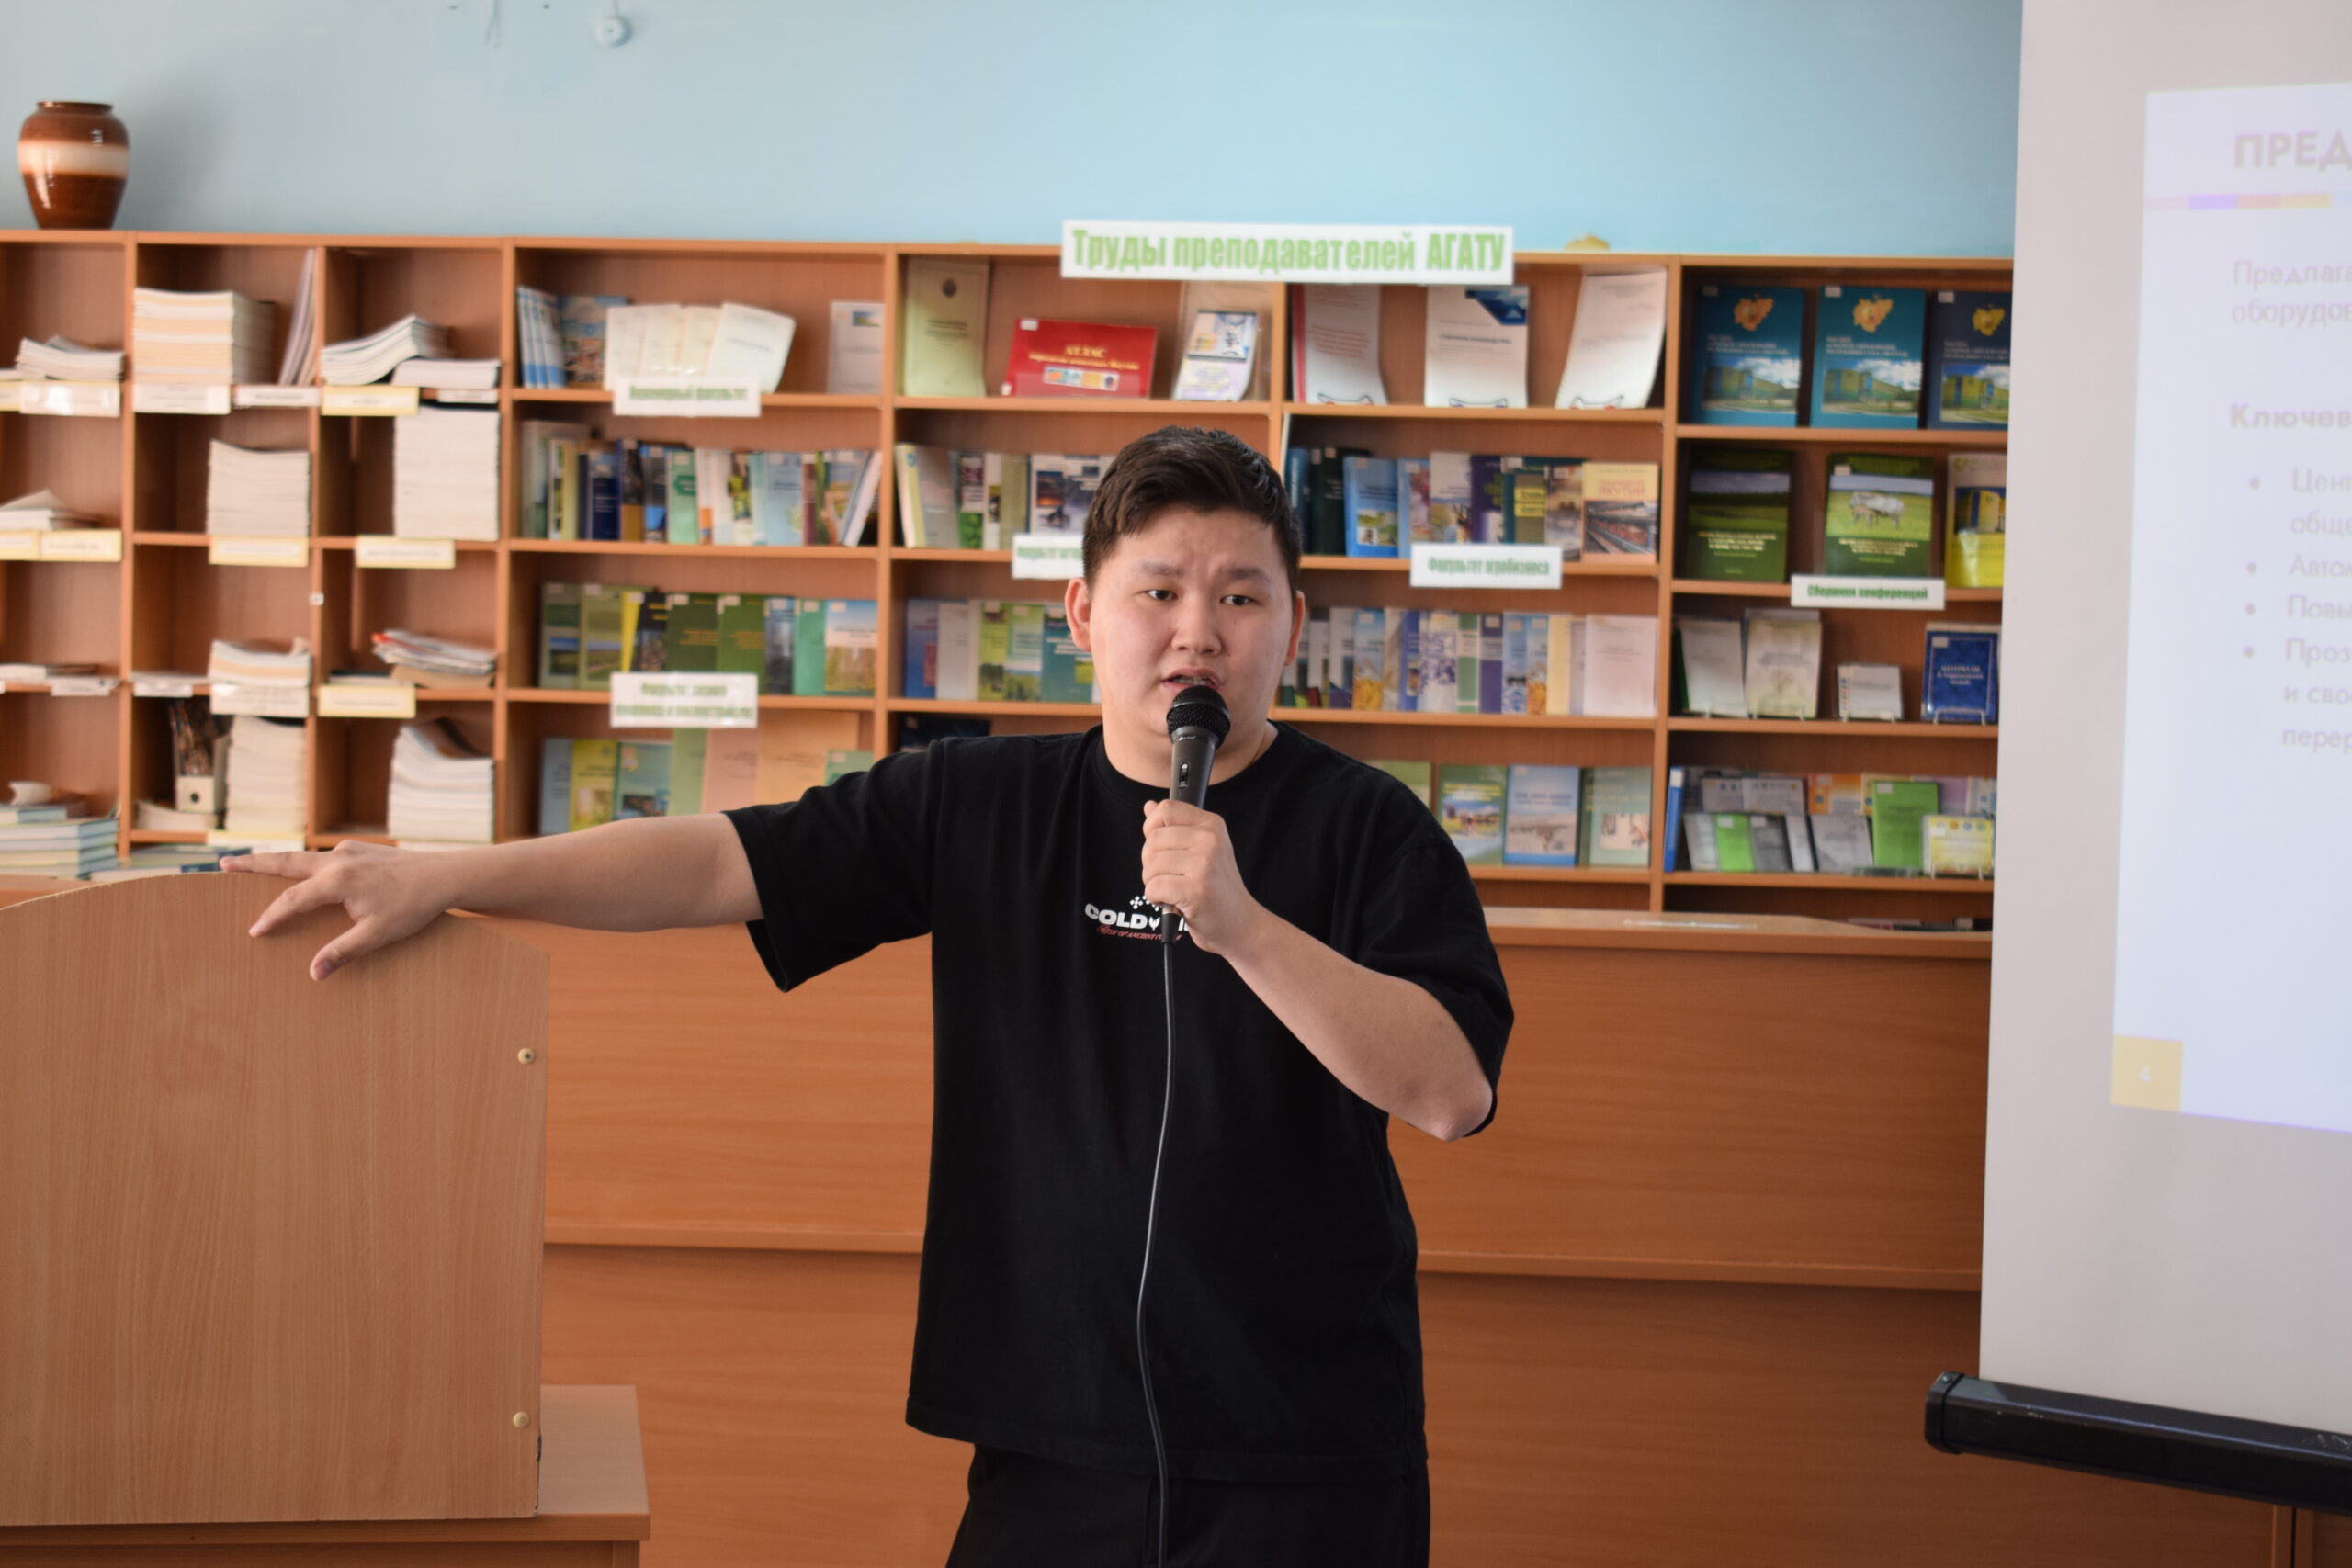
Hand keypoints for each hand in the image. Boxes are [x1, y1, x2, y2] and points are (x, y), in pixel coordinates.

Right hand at [225, 841, 457, 980]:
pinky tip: (303, 871)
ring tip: (253, 865)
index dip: (271, 917)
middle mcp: (338, 859)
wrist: (446, 876)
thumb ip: (344, 952)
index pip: (292, 900)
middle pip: (285, 861)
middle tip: (222, 864)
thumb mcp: (379, 934)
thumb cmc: (414, 907)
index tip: (254, 932)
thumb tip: (313, 973)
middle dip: (252, 864)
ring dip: (278, 862)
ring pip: (304, 856)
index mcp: (337, 879)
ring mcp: (350, 851)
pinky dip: (305, 863)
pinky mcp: (361, 849)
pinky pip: (323, 857)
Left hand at [1141, 799, 1262, 956]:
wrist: (1241, 924)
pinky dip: (1155, 898)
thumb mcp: (1201, 851)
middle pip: (1153, 839)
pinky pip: (1153, 887)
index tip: (1160, 846)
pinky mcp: (1196, 890)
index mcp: (1212, 825)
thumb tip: (1149, 806)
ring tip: (1173, 890)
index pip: (1166, 809)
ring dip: (1153, 882)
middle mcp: (1210, 840)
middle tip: (1169, 876)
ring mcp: (1204, 865)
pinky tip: (1171, 902)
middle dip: (1150, 862)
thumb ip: (1175, 828)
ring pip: (1150, 864)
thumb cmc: (1218, 889)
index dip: (1152, 828)